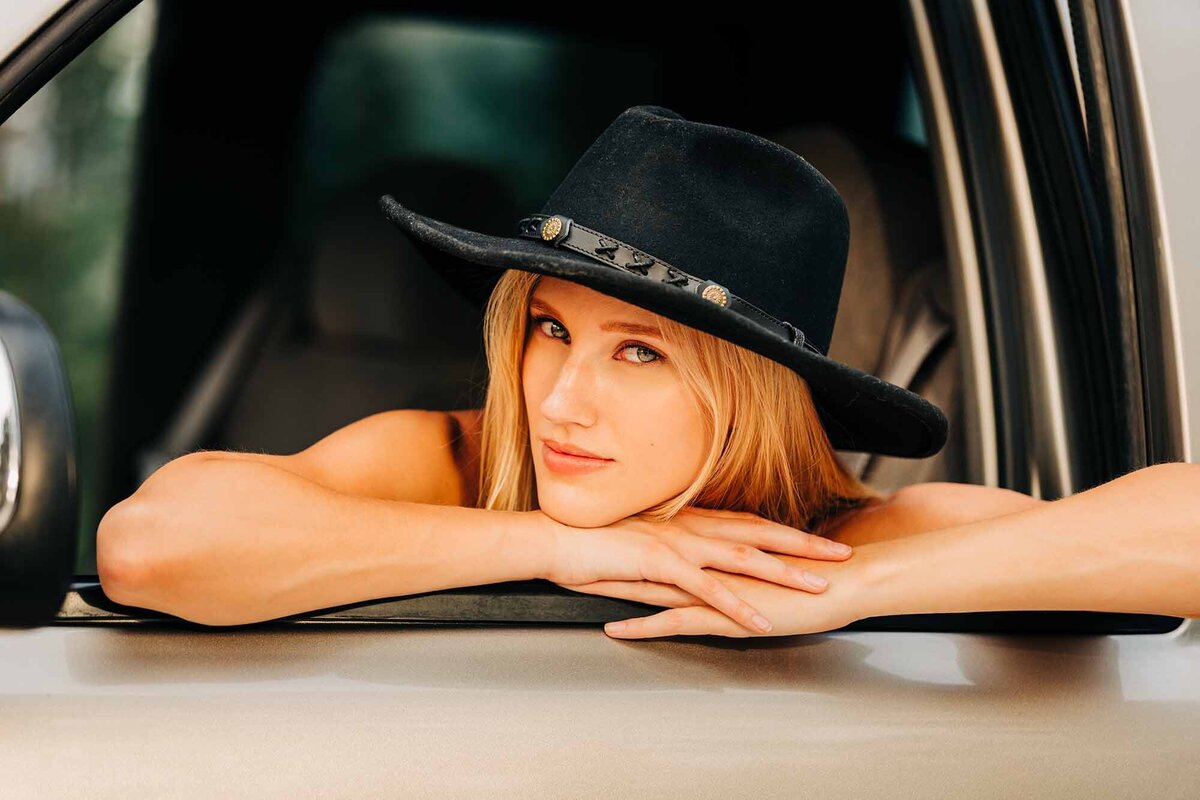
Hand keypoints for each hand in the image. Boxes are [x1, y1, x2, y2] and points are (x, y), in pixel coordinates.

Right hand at [542, 506, 852, 634]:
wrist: (556, 539)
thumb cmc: (594, 543)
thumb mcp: (641, 544)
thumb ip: (671, 553)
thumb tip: (692, 567)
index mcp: (688, 521)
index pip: (747, 524)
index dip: (784, 531)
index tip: (816, 538)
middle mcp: (690, 528)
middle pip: (759, 533)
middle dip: (803, 544)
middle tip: (841, 553)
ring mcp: (678, 545)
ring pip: (744, 558)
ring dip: (784, 573)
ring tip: (817, 588)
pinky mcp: (661, 565)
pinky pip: (708, 589)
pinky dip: (737, 605)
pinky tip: (760, 620)